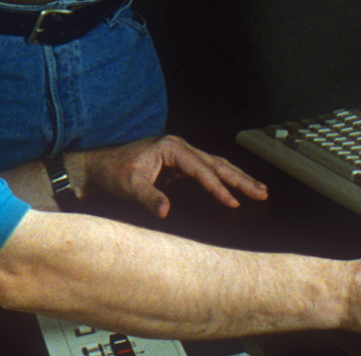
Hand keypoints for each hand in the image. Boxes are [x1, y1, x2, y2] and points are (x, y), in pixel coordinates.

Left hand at [71, 135, 267, 217]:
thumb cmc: (113, 172)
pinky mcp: (179, 165)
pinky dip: (224, 179)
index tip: (233, 203)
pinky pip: (208, 171)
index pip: (201, 169)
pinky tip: (236, 188)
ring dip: (237, 178)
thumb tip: (165, 211)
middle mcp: (179, 147)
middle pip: (216, 163)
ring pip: (216, 165)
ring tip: (259, 190)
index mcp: (171, 148)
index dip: (218, 187)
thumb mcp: (129, 185)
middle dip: (240, 179)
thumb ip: (148, 197)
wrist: (98, 166)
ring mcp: (180, 155)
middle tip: (262, 193)